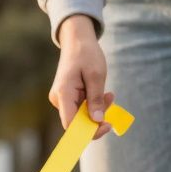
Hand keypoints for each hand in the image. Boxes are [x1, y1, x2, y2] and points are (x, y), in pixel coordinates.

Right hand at [51, 15, 114, 137]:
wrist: (76, 40)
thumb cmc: (86, 54)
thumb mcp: (96, 75)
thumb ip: (96, 99)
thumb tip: (98, 121)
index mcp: (63, 94)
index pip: (71, 125)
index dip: (88, 131)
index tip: (106, 125)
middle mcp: (59, 100)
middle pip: (77, 122)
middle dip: (97, 117)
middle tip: (110, 99)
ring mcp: (62, 99)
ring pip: (81, 116)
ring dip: (97, 109)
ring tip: (108, 94)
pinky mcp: (67, 98)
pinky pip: (81, 109)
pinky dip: (93, 105)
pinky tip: (102, 93)